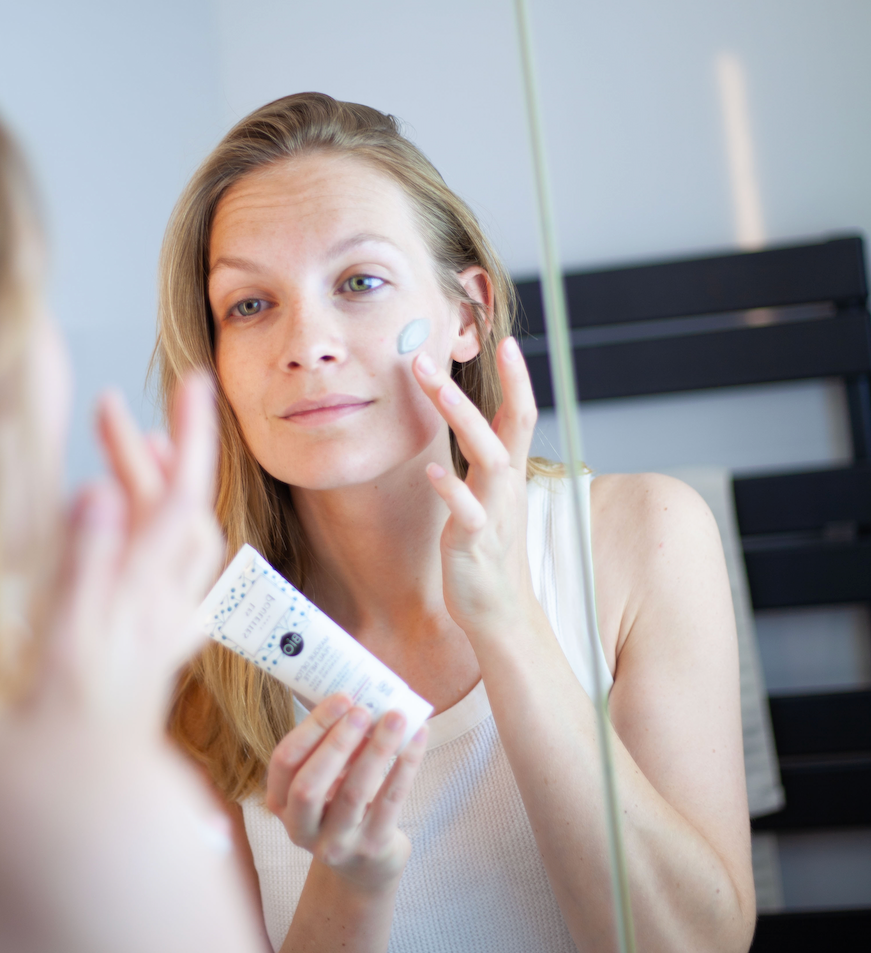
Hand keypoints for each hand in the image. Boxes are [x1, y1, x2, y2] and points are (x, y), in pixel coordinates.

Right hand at [35, 373, 223, 734]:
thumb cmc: (63, 717)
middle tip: (113, 407)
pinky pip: (174, 575)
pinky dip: (161, 536)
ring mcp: (162, 621)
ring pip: (181, 539)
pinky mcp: (155, 643)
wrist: (81, 782)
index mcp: (144, 591)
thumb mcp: (63, 636)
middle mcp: (164, 601)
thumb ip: (84, 563)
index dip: (190, 439)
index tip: (196, 385)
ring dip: (162, 490)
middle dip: (155, 452)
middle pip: (180, 510)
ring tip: (135, 448)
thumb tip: (102, 491)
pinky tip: (146, 530)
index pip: (182, 499)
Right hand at [266, 694, 427, 893]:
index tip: (342, 697)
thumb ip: (331, 746)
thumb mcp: (324, 780)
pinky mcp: (370, 848)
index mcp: (280, 802)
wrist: (365, 864)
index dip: (312, 727)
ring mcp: (335, 844)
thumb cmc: (341, 804)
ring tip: (396, 717)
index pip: (285, 761)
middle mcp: (300, 828)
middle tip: (363, 709)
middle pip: (309, 784)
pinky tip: (416, 738)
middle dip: (337, 742)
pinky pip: (389, 802)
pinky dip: (405, 766)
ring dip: (376, 749)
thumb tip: (360, 698)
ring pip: (353, 793)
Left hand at [411, 336, 538, 634]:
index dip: (518, 379)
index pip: (520, 416)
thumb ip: (485, 458)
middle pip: (504, 426)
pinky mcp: (474, 543)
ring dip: (463, 419)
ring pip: (488, 458)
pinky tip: (432, 472)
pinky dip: (453, 491)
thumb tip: (471, 420)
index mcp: (510, 474)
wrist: (501, 611)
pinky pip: (467, 513)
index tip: (506, 341)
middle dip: (476, 387)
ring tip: (437, 389)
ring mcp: (494, 514)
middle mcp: (507, 487)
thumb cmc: (490, 551)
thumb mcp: (491, 497)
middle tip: (433, 357)